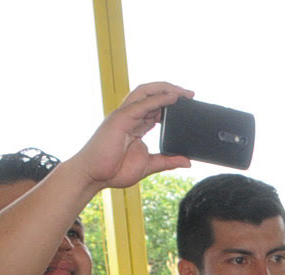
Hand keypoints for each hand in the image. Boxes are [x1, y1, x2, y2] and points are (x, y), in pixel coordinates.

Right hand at [70, 82, 194, 191]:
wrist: (93, 175)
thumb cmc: (114, 170)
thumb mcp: (149, 165)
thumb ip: (167, 161)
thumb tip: (187, 162)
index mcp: (136, 125)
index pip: (156, 107)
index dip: (171, 103)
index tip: (189, 104)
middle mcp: (130, 116)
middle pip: (151, 95)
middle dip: (171, 91)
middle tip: (191, 94)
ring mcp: (124, 115)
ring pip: (145, 93)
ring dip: (166, 89)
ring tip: (184, 92)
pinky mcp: (120, 118)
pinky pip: (142, 104)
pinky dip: (159, 99)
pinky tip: (172, 97)